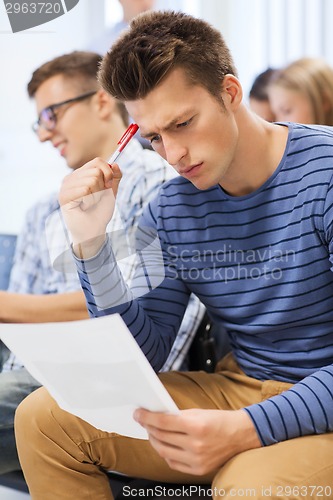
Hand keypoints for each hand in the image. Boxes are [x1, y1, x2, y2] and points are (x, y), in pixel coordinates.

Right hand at [58, 158, 121, 256]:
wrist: (94, 230)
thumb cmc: (100, 212)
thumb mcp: (111, 192)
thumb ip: (115, 177)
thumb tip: (114, 163)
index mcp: (81, 174)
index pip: (97, 161)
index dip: (108, 173)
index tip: (108, 187)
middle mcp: (71, 177)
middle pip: (96, 171)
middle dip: (102, 188)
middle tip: (96, 199)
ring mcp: (65, 186)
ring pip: (91, 180)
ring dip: (96, 196)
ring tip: (89, 204)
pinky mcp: (63, 195)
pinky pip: (85, 189)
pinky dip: (90, 200)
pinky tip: (84, 207)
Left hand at [134, 408, 260, 475]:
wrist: (241, 435)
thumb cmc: (219, 420)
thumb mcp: (198, 412)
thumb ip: (177, 416)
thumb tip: (156, 417)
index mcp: (196, 426)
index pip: (163, 422)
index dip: (147, 417)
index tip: (138, 414)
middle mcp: (196, 444)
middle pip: (161, 437)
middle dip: (148, 427)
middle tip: (143, 421)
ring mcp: (197, 459)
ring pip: (164, 451)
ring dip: (154, 441)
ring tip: (152, 433)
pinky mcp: (198, 470)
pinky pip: (173, 463)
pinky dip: (165, 454)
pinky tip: (163, 445)